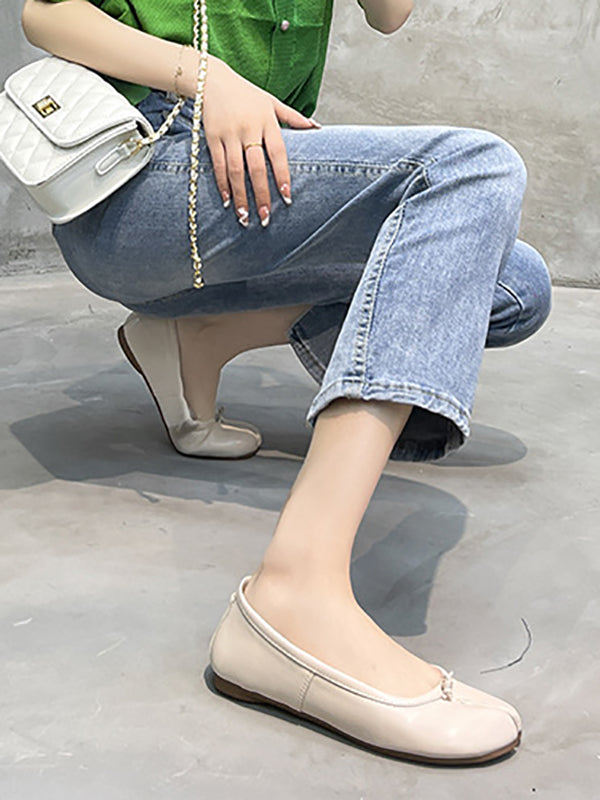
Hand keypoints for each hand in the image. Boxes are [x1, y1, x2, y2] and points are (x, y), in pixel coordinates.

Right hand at [189, 54, 320, 227]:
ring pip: (235, 171)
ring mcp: (229, 134)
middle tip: (266, 217)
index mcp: (266, 122)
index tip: (286, 197)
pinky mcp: (211, 137)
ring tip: (245, 217)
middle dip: (261, 194)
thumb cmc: (247, 94)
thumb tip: (317, 127)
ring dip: (240, 196)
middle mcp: (248, 129)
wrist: (212, 78)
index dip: (282, 176)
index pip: (277, 153)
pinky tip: (227, 201)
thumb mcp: (271, 102)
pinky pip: (218, 165)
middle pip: (256, 167)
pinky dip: (222, 184)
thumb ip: (293, 117)